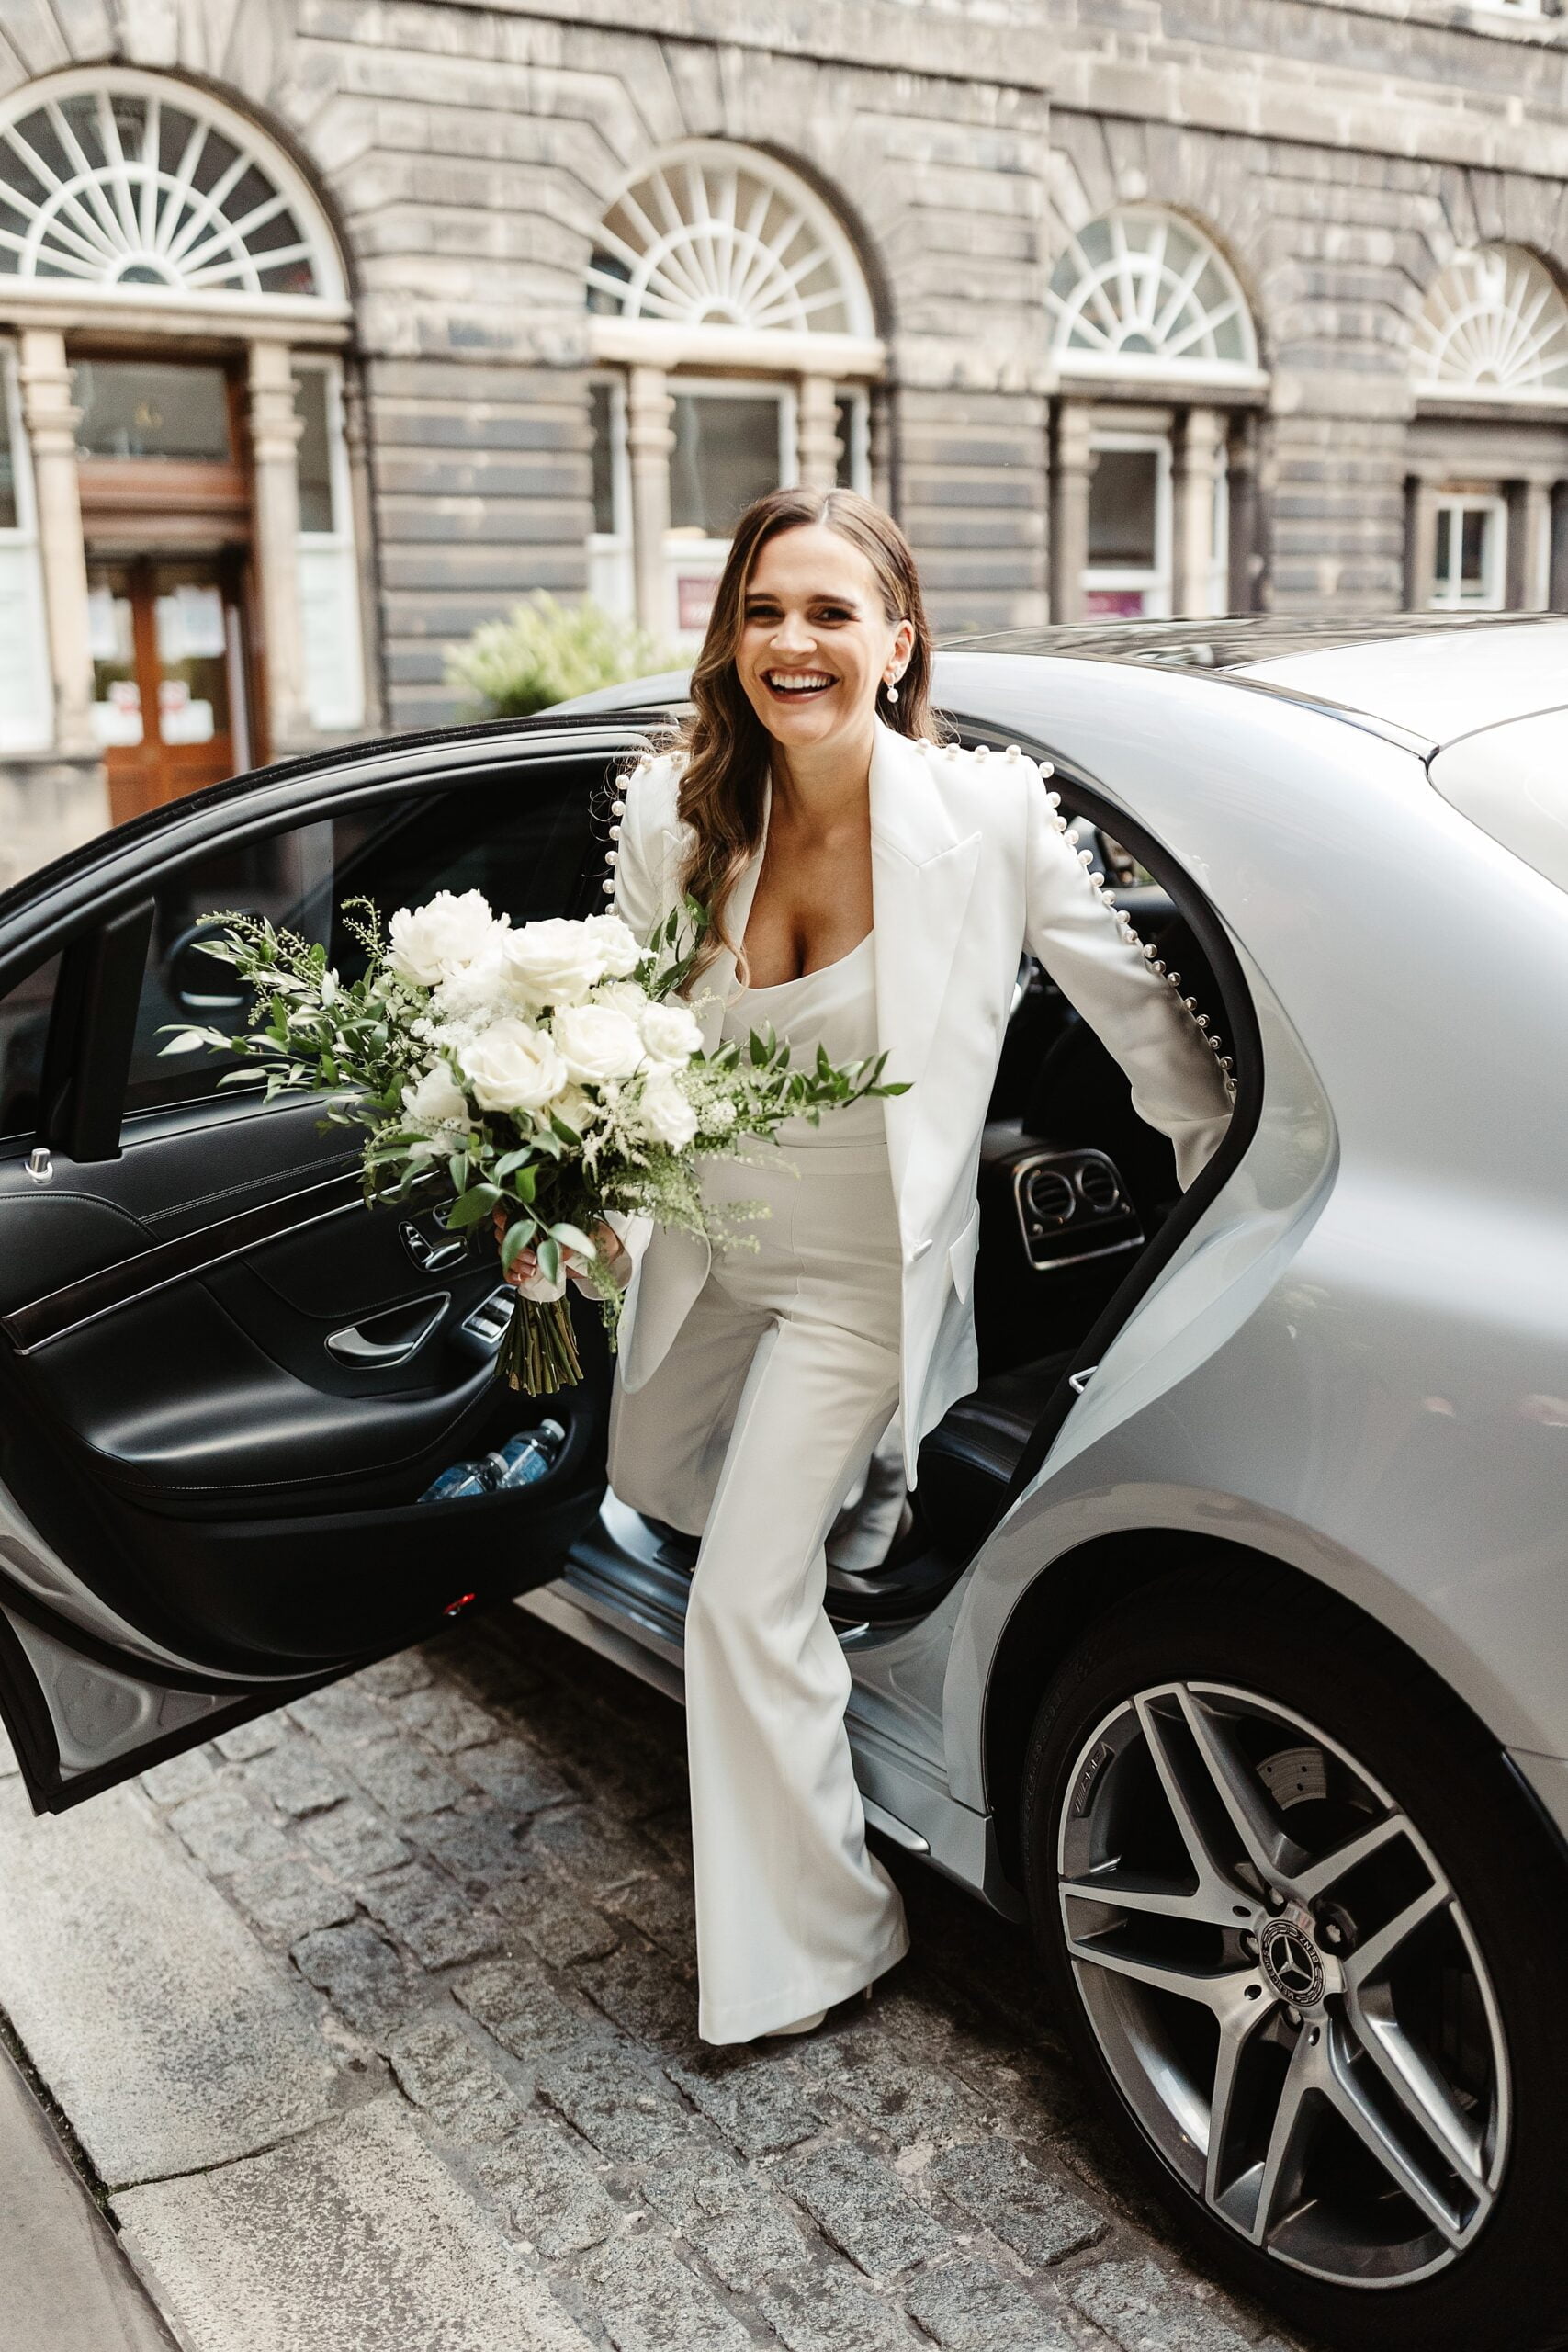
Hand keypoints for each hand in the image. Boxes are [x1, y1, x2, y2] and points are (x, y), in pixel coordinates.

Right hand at [492, 1208, 629, 1295]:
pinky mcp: (530, 1264)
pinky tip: (523, 1278)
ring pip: (505, 1252)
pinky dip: (512, 1275)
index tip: (515, 1230)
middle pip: (503, 1234)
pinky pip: (509, 1270)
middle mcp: (530, 1227)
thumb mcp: (589, 1234)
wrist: (606, 1253)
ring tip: (533, 1270)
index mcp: (540, 1212)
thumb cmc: (598, 1235)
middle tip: (533, 1259)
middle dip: (515, 1248)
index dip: (504, 1219)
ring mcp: (528, 1246)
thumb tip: (559, 1250)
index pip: (508, 1210)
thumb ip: (573, 1239)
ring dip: (515, 1263)